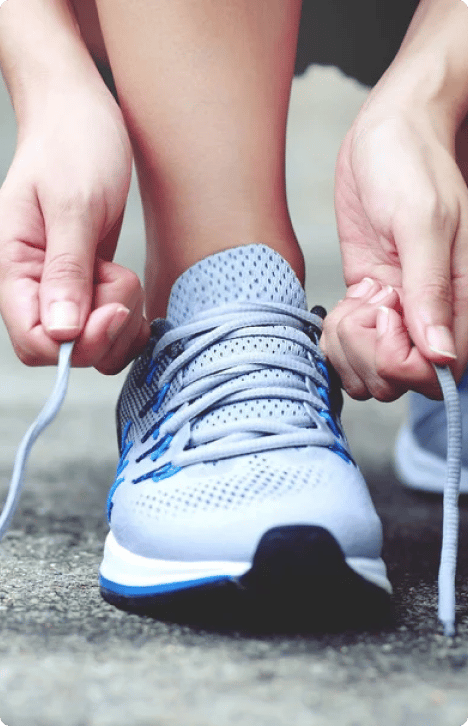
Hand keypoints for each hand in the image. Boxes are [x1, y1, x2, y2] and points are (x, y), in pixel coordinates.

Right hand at [0, 84, 149, 373]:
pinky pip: (109, 326)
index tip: (110, 310)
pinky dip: (128, 316)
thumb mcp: (74, 205)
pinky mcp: (88, 284)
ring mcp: (63, 287)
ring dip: (121, 321)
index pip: (33, 342)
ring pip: (94, 343)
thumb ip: (66, 269)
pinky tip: (129, 286)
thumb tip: (61, 333)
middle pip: (67, 350)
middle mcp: (36, 285)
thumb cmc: (73, 145)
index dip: (75, 344)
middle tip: (120, 282)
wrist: (82, 116)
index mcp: (14, 267)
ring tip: (121, 274)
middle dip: (105, 330)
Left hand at [322, 107, 467, 399]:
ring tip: (355, 303)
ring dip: (350, 347)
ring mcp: (400, 311)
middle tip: (367, 304)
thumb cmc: (411, 164)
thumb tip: (440, 355)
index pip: (438, 372)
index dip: (401, 360)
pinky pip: (353, 347)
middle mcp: (433, 313)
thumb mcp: (422, 221)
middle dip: (369, 354)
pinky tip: (346, 303)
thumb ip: (432, 288)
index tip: (385, 313)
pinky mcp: (373, 303)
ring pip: (373, 370)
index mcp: (463, 298)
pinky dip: (339, 337)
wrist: (387, 134)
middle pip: (400, 380)